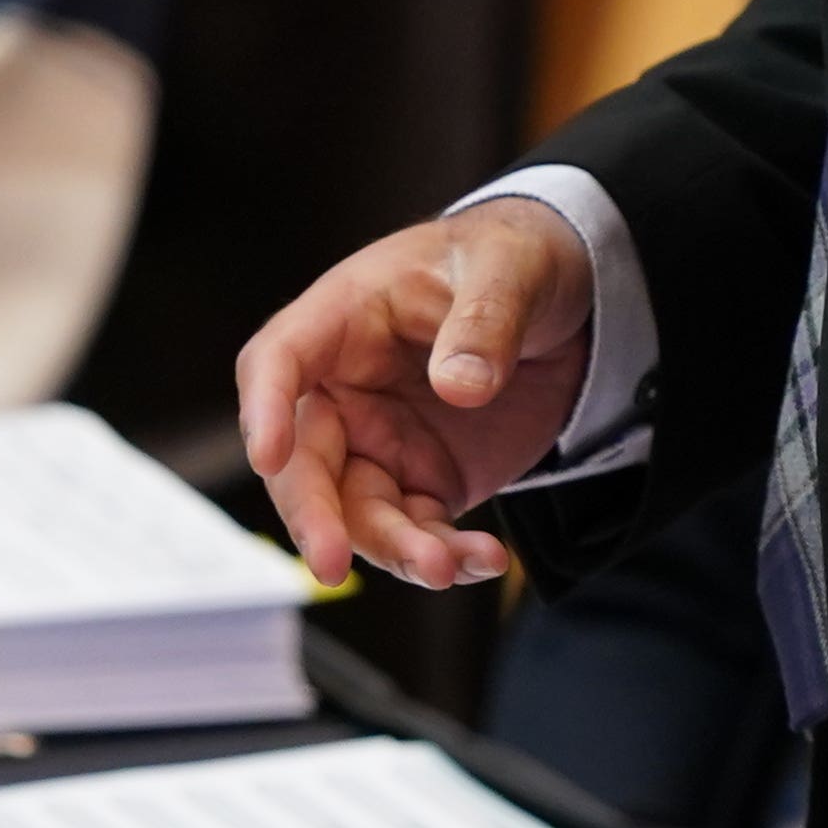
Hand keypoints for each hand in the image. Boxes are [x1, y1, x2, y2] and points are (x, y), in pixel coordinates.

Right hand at [234, 198, 595, 589]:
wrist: (562, 301)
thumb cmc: (510, 260)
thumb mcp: (509, 270)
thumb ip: (485, 322)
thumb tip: (461, 384)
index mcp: (344, 318)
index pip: (278, 361)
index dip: (265, 409)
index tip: (267, 456)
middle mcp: (346, 388)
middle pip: (303, 461)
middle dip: (314, 517)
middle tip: (331, 565)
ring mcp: (382, 441)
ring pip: (360, 513)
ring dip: (395, 550)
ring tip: (446, 567)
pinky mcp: (424, 480)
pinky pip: (418, 531)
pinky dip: (447, 556)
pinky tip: (484, 559)